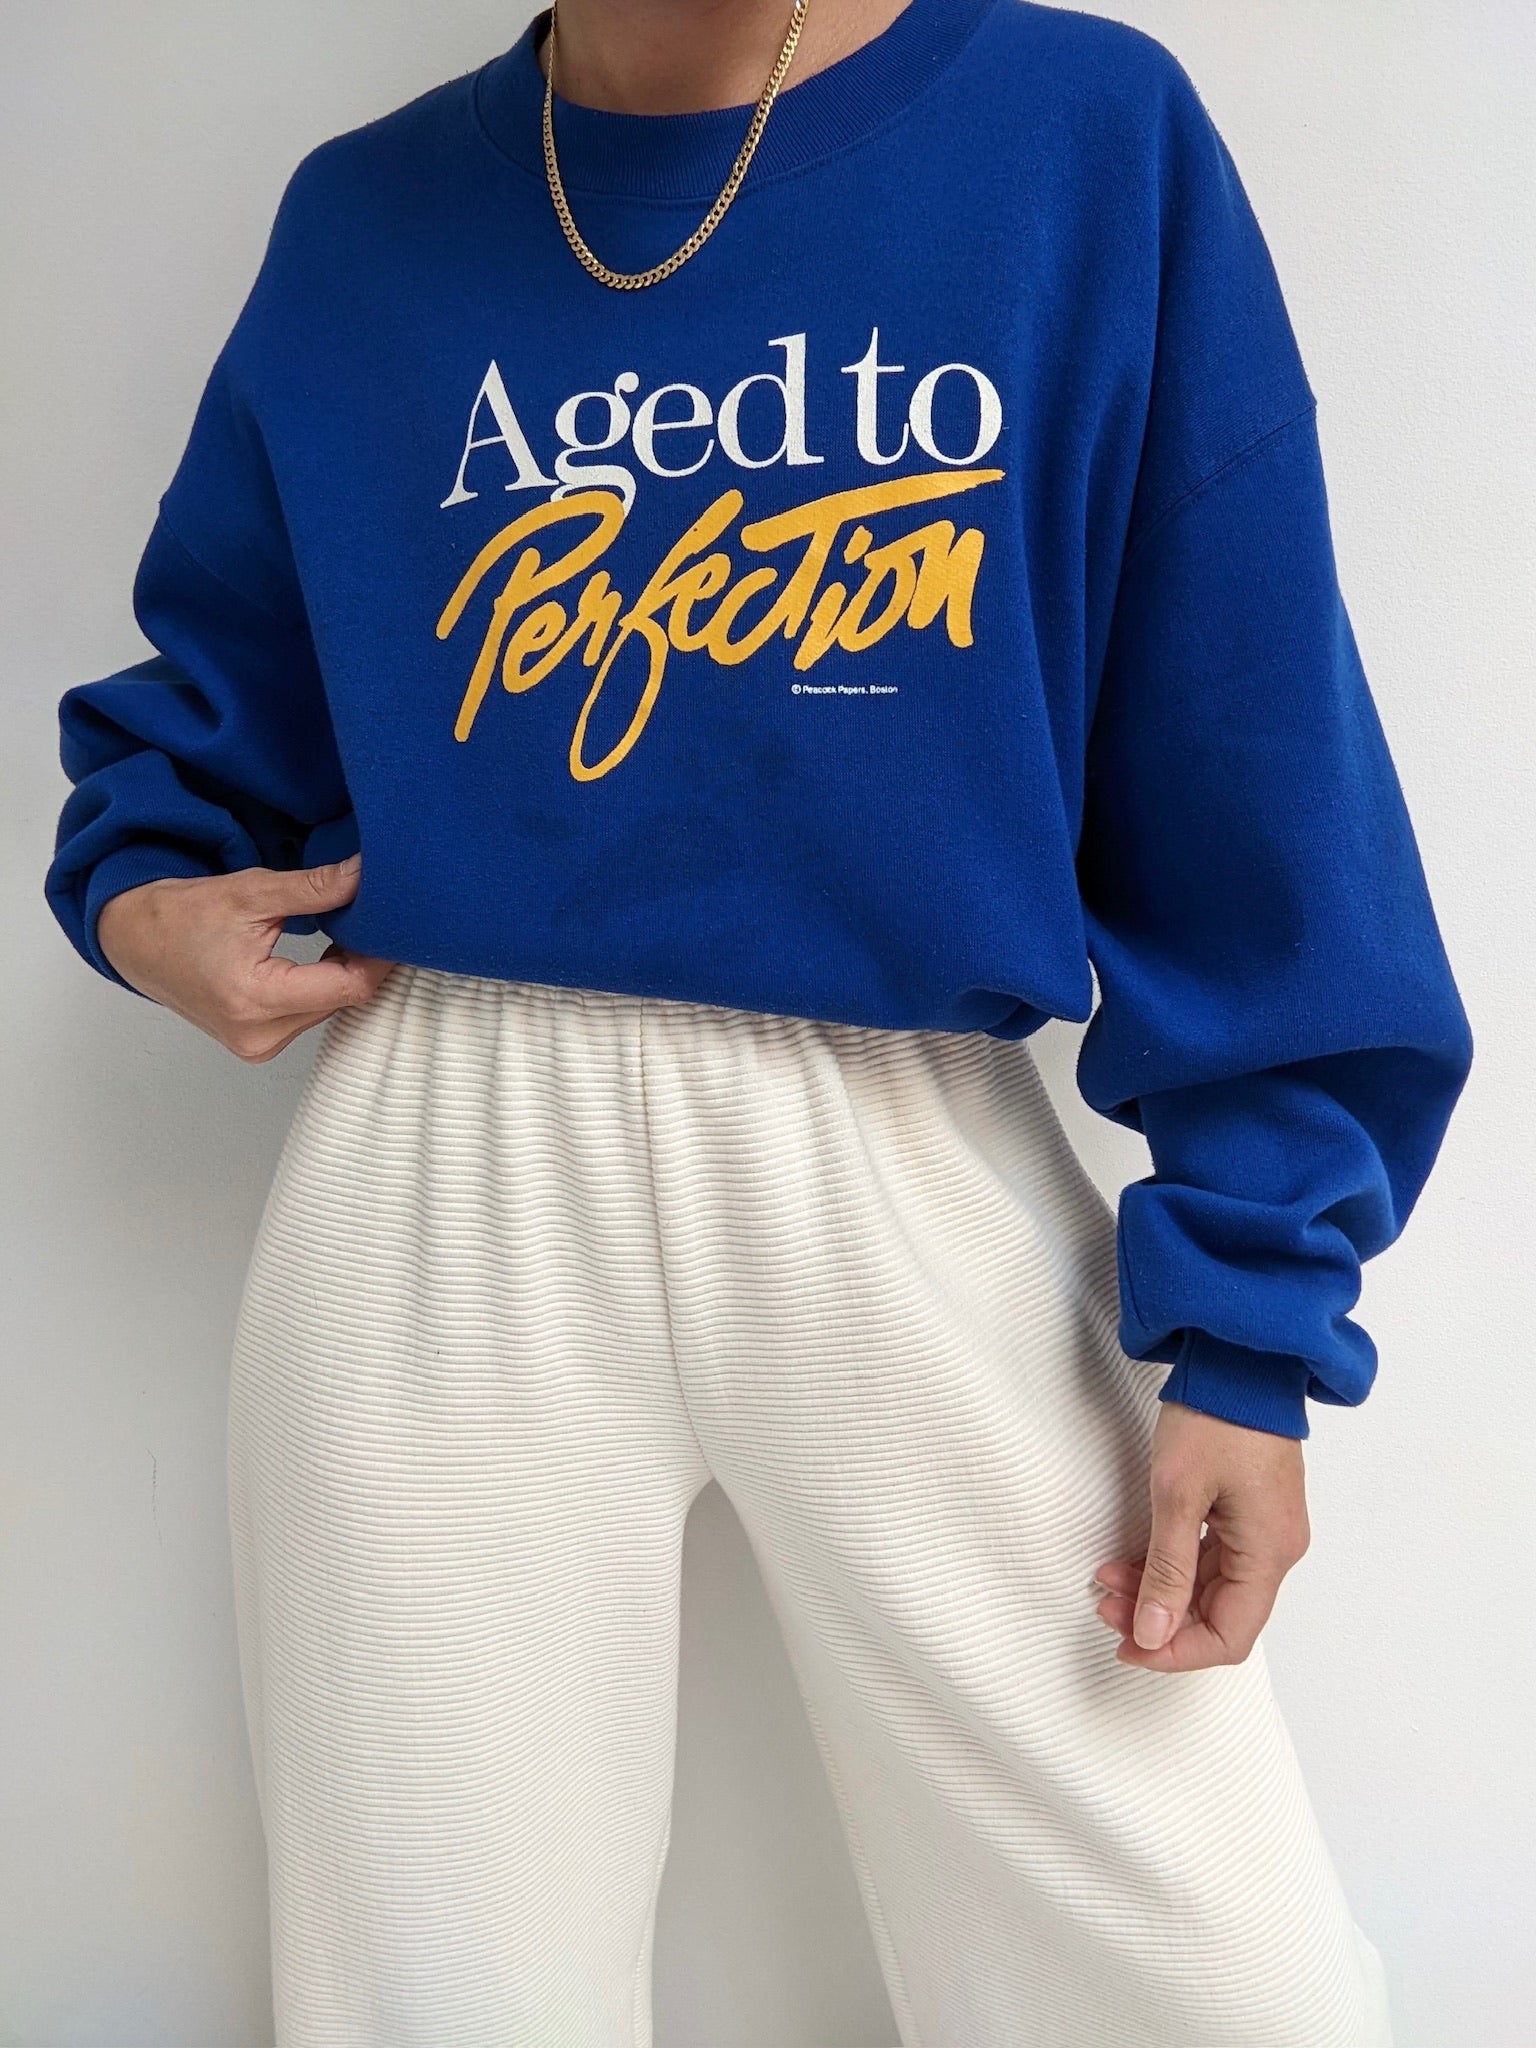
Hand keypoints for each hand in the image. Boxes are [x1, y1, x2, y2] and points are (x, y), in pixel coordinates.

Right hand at [96, 854, 395, 1062]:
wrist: (135, 941)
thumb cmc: (183, 916)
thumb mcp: (251, 892)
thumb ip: (315, 887)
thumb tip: (365, 873)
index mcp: (254, 998)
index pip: (348, 987)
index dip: (378, 956)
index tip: (395, 926)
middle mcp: (258, 1034)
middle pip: (342, 1000)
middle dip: (363, 961)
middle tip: (374, 921)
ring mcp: (258, 1046)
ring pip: (330, 1009)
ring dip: (343, 975)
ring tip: (346, 935)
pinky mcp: (258, 1045)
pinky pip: (310, 1016)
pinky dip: (323, 988)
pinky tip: (324, 959)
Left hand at [1091, 1399, 1309, 1672]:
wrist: (1240, 1355)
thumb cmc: (1216, 1414)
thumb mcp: (1177, 1494)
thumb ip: (1166, 1570)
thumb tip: (1152, 1635)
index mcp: (1268, 1552)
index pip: (1228, 1636)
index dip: (1176, 1653)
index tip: (1127, 1646)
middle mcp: (1275, 1548)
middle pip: (1219, 1615)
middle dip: (1159, 1619)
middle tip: (1105, 1605)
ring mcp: (1265, 1528)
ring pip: (1211, 1588)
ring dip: (1160, 1591)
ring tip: (1108, 1579)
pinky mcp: (1250, 1509)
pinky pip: (1213, 1557)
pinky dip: (1173, 1564)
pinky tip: (1133, 1559)